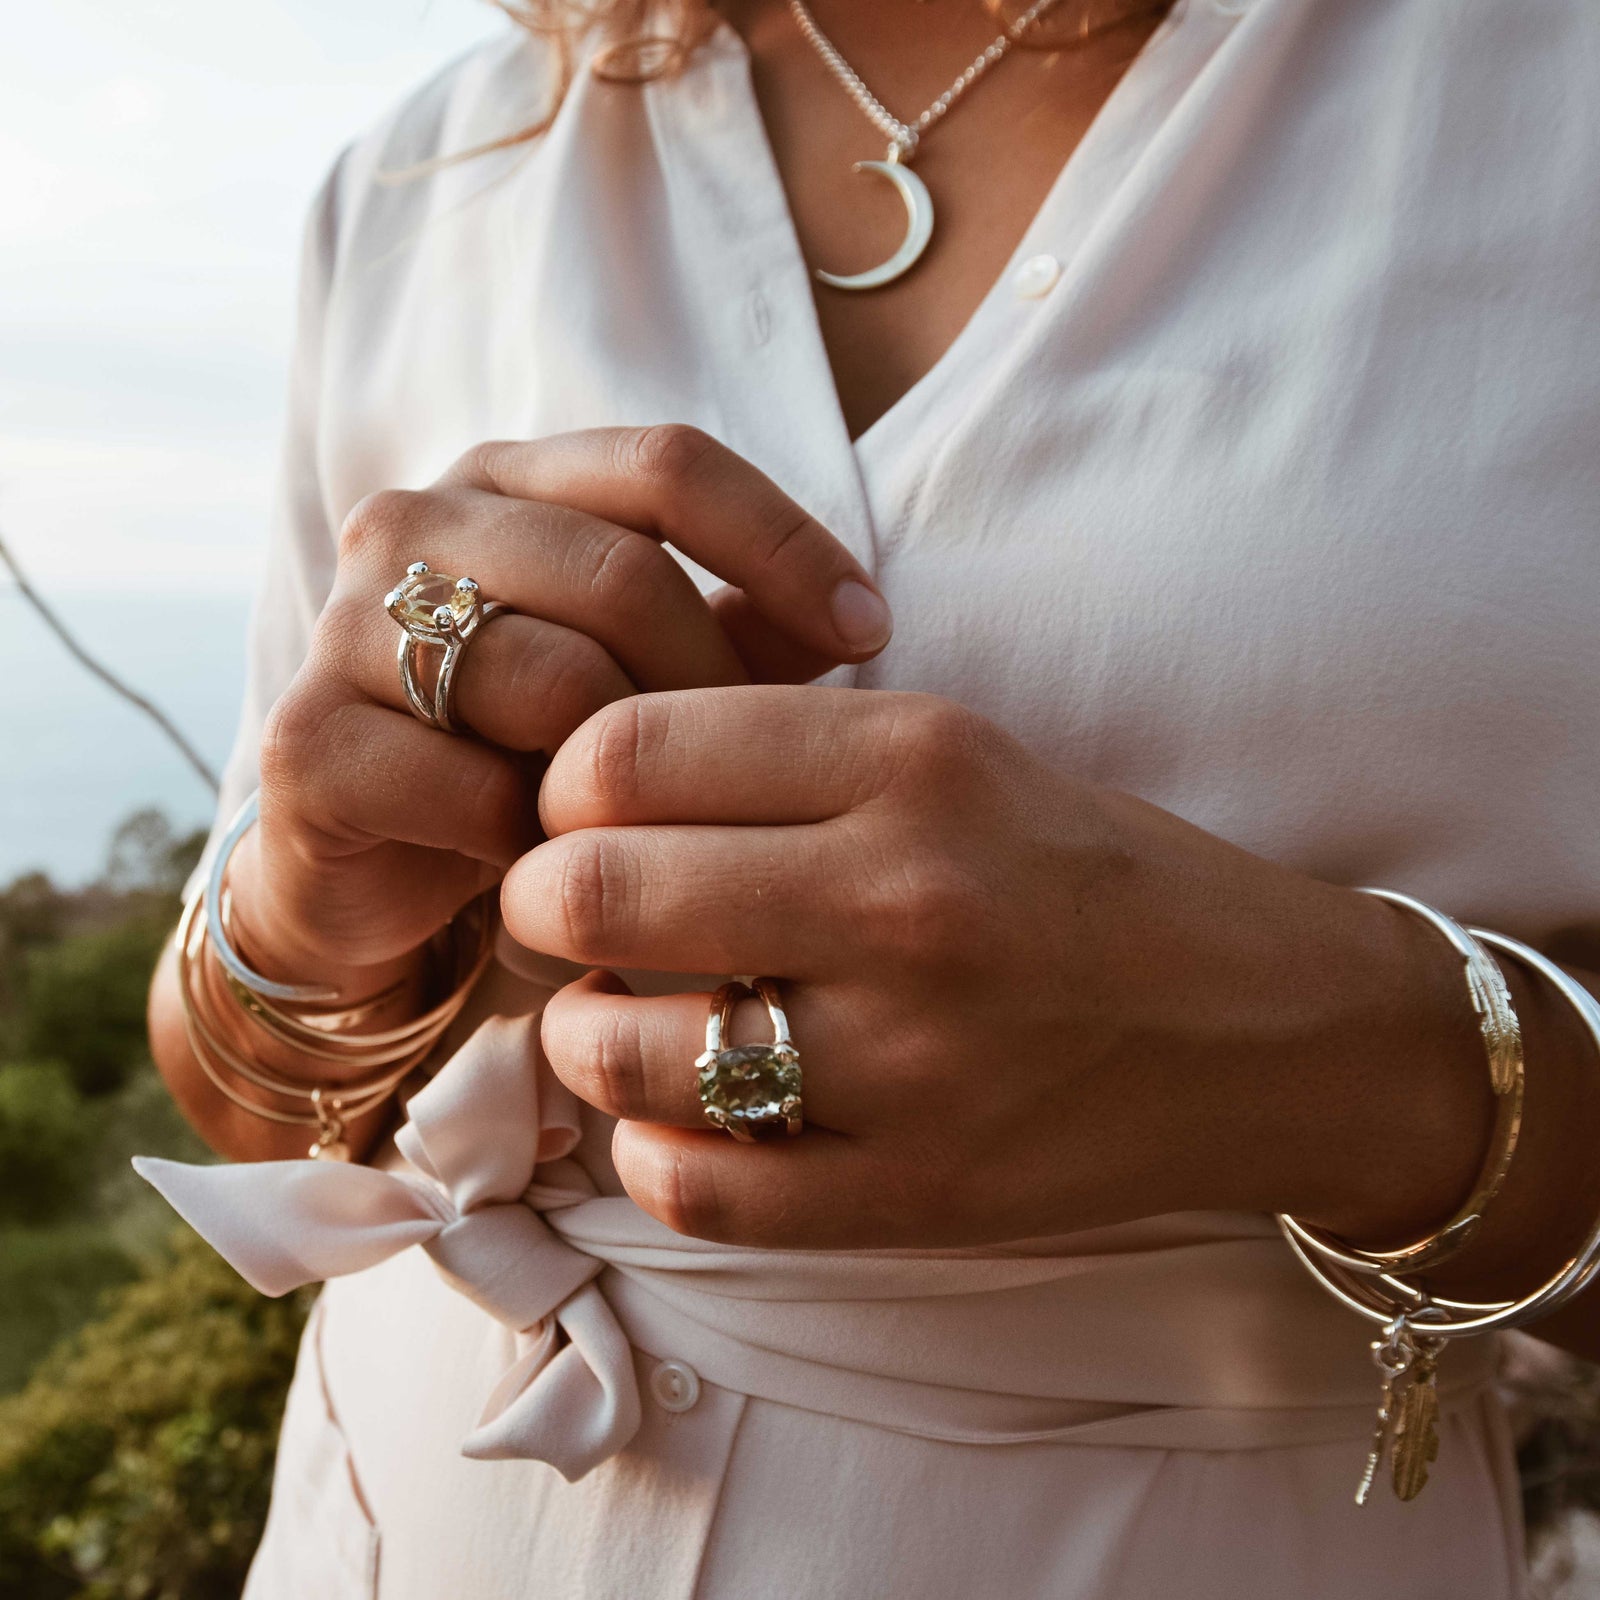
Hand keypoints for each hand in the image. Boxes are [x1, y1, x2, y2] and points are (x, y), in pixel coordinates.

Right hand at [238, 427, 891, 991]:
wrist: (376, 867)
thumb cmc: (533, 752)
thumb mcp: (649, 678)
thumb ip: (741, 632)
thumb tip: (858, 623)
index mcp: (507, 481)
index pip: (667, 462)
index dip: (784, 544)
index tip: (872, 634)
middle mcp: (413, 524)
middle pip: (620, 572)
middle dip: (712, 685)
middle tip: (755, 775)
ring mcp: (346, 625)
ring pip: (551, 678)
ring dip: (626, 775)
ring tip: (651, 829)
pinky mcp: (304, 739)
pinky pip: (471, 785)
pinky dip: (538, 842)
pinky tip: (556, 869)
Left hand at [509, 687, 1493, 1250]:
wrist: (1270, 1030)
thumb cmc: (1093, 876)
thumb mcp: (962, 754)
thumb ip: (784, 751)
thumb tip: (587, 781)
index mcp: (916, 758)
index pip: (625, 749)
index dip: (562, 786)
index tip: (580, 814)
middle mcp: (908, 898)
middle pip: (592, 891)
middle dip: (539, 904)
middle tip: (567, 916)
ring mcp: (912, 1060)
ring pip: (616, 1051)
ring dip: (584, 1035)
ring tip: (625, 1018)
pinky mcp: (918, 1191)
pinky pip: (691, 1185)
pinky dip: (648, 1149)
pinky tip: (679, 1115)